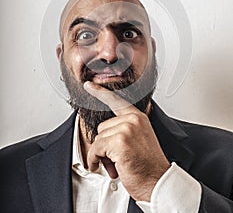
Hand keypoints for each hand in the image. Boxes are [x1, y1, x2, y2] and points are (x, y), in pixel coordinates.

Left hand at [84, 81, 169, 201]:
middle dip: (106, 146)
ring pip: (98, 139)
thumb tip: (102, 134)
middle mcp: (133, 120)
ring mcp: (126, 129)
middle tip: (120, 159)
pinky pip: (96, 149)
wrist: (159, 183)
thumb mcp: (139, 140)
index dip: (100, 92)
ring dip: (103, 155)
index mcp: (138, 117)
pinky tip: (110, 169)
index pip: (116, 101)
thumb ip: (125, 130)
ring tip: (119, 164)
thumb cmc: (148, 166)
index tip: (89, 85)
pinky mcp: (119, 142)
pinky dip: (97, 161)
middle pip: (102, 127)